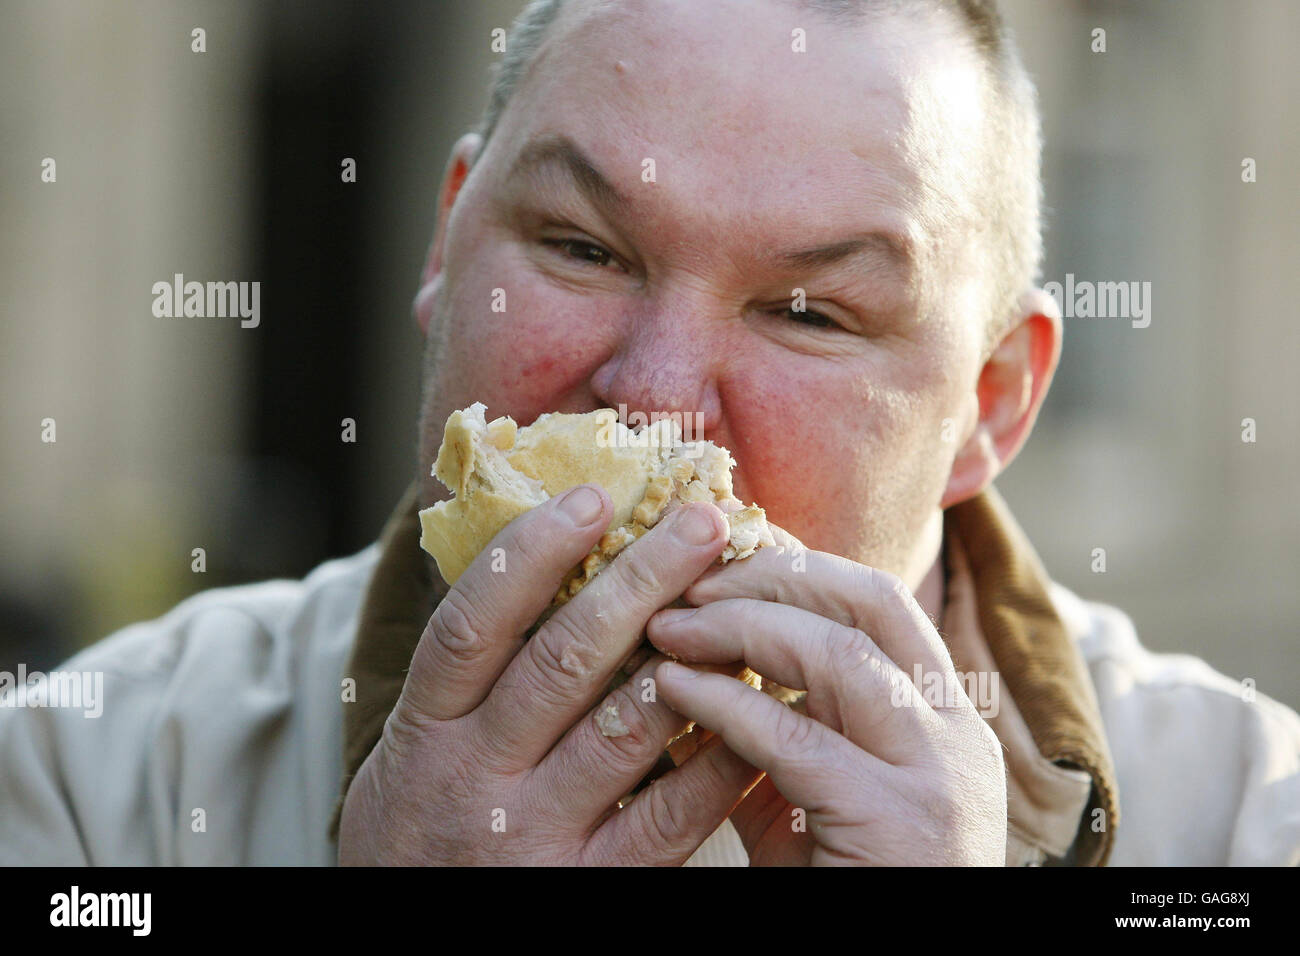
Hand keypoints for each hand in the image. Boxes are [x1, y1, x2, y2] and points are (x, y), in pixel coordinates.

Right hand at [338, 485, 763, 864]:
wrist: (412, 941)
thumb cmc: (427, 819)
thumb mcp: (419, 740)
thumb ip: (471, 668)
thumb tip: (546, 553)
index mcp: (424, 729)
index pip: (471, 625)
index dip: (530, 554)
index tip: (593, 498)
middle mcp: (474, 778)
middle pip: (562, 662)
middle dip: (640, 582)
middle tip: (703, 522)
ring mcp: (535, 835)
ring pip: (624, 731)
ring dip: (693, 658)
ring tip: (743, 601)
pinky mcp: (594, 885)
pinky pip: (666, 815)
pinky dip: (715, 756)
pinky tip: (754, 705)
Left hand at [645, 533, 1006, 865]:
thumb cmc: (846, 890)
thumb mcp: (807, 802)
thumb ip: (769, 737)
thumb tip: (691, 672)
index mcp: (942, 715)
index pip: (877, 600)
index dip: (795, 566)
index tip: (719, 558)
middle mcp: (953, 732)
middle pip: (868, 601)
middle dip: (768, 575)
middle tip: (686, 581)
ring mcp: (936, 775)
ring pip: (840, 654)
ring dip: (741, 626)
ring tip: (668, 625)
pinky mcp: (897, 823)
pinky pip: (797, 738)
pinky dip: (725, 702)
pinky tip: (672, 687)